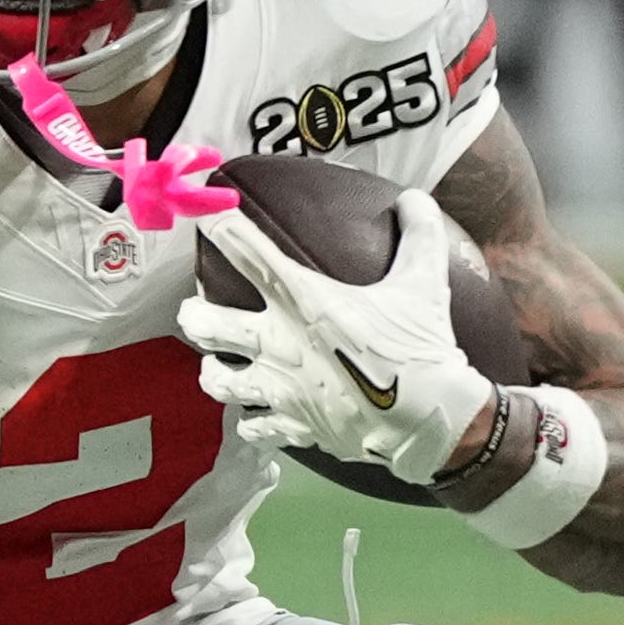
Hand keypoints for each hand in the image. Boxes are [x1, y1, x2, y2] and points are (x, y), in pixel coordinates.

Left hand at [178, 191, 498, 485]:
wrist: (429, 419)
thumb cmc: (421, 347)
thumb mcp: (425, 282)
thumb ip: (420, 233)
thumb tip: (416, 197)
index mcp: (304, 299)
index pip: (248, 253)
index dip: (219, 227)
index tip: (201, 214)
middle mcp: (280, 342)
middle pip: (207, 325)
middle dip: (193, 315)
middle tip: (194, 309)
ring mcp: (281, 388)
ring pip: (217, 381)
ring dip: (212, 371)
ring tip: (213, 365)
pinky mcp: (294, 425)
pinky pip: (254, 427)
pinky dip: (251, 422)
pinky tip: (254, 417)